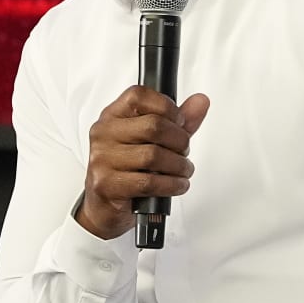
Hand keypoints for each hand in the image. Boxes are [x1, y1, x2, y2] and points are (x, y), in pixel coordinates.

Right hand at [76, 86, 210, 239]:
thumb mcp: (154, 141)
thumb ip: (179, 121)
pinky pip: (149, 182)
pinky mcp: (106, 185)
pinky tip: (177, 184)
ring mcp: (102, 159)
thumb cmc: (128, 170)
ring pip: (154, 155)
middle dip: (180, 141)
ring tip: (182, 170)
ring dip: (179, 166)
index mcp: (112, 116)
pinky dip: (172, 184)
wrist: (105, 207)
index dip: (168, 107)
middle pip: (153, 126)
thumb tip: (201, 102)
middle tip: (183, 152)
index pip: (139, 95)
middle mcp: (103, 134)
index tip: (179, 122)